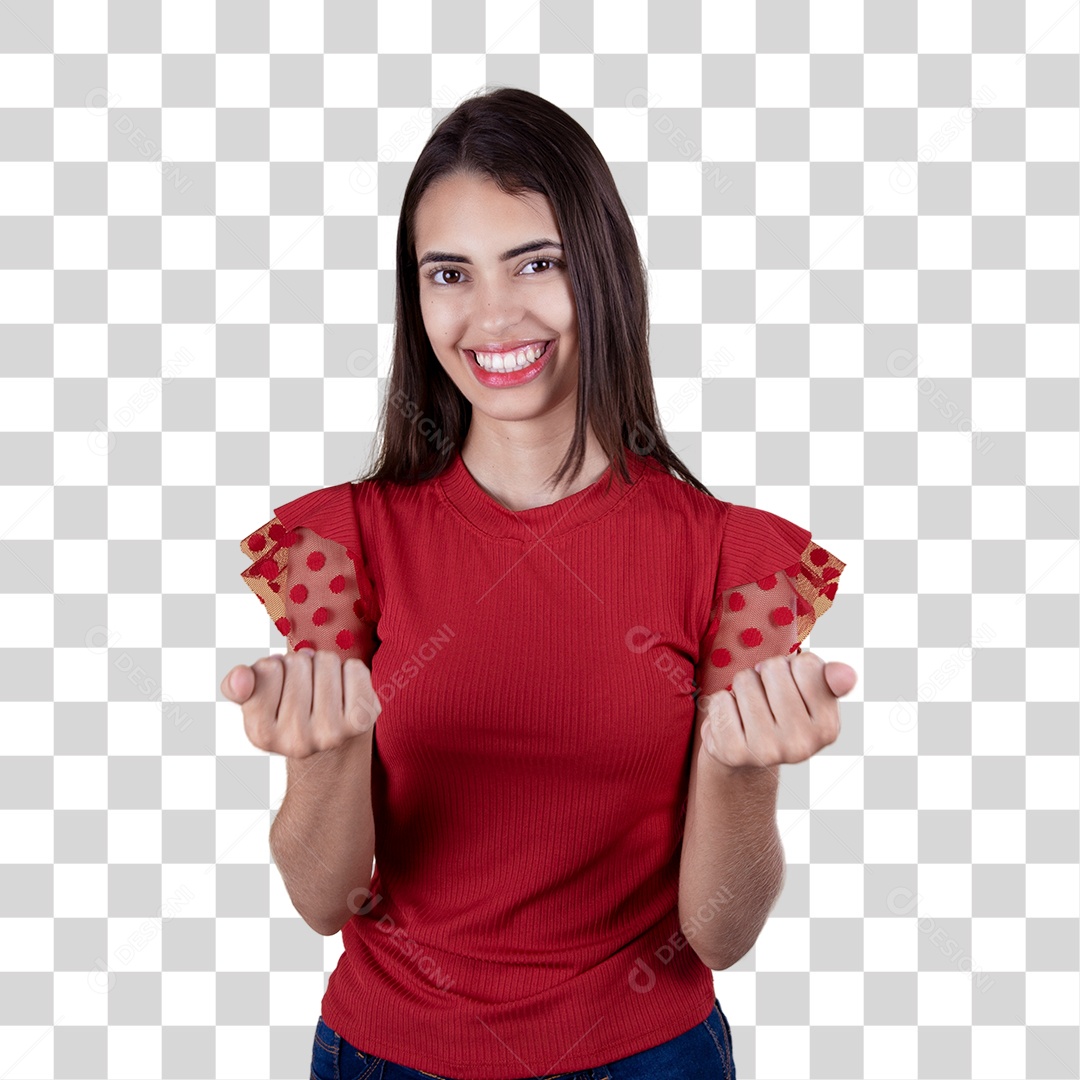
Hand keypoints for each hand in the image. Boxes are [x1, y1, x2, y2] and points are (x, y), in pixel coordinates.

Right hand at [220, 648, 381, 758]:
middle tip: (306, 688)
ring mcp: (331, 733)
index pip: (268, 669)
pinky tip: (345, 692)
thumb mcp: (257, 702)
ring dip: (325, 667)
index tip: (280, 684)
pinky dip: (351, 670)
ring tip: (324, 689)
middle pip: (298, 662)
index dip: (276, 667)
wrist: (333, 750)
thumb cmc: (290, 713)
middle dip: (301, 666)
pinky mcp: (361, 722)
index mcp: (262, 734)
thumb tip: (240, 676)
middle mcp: (295, 740)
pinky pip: (354, 669)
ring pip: (326, 661)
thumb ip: (237, 686)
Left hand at [699, 650, 857, 772]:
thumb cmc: (780, 711)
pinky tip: (732, 719)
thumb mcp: (809, 694)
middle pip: (773, 669)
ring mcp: (767, 751)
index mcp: (827, 728)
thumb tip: (846, 674)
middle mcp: (802, 745)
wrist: (746, 753)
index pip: (807, 665)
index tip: (790, 685)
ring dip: (742, 688)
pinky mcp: (733, 752)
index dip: (792, 667)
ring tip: (748, 708)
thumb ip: (828, 679)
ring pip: (745, 681)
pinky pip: (720, 700)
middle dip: (764, 674)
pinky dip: (722, 702)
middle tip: (765, 696)